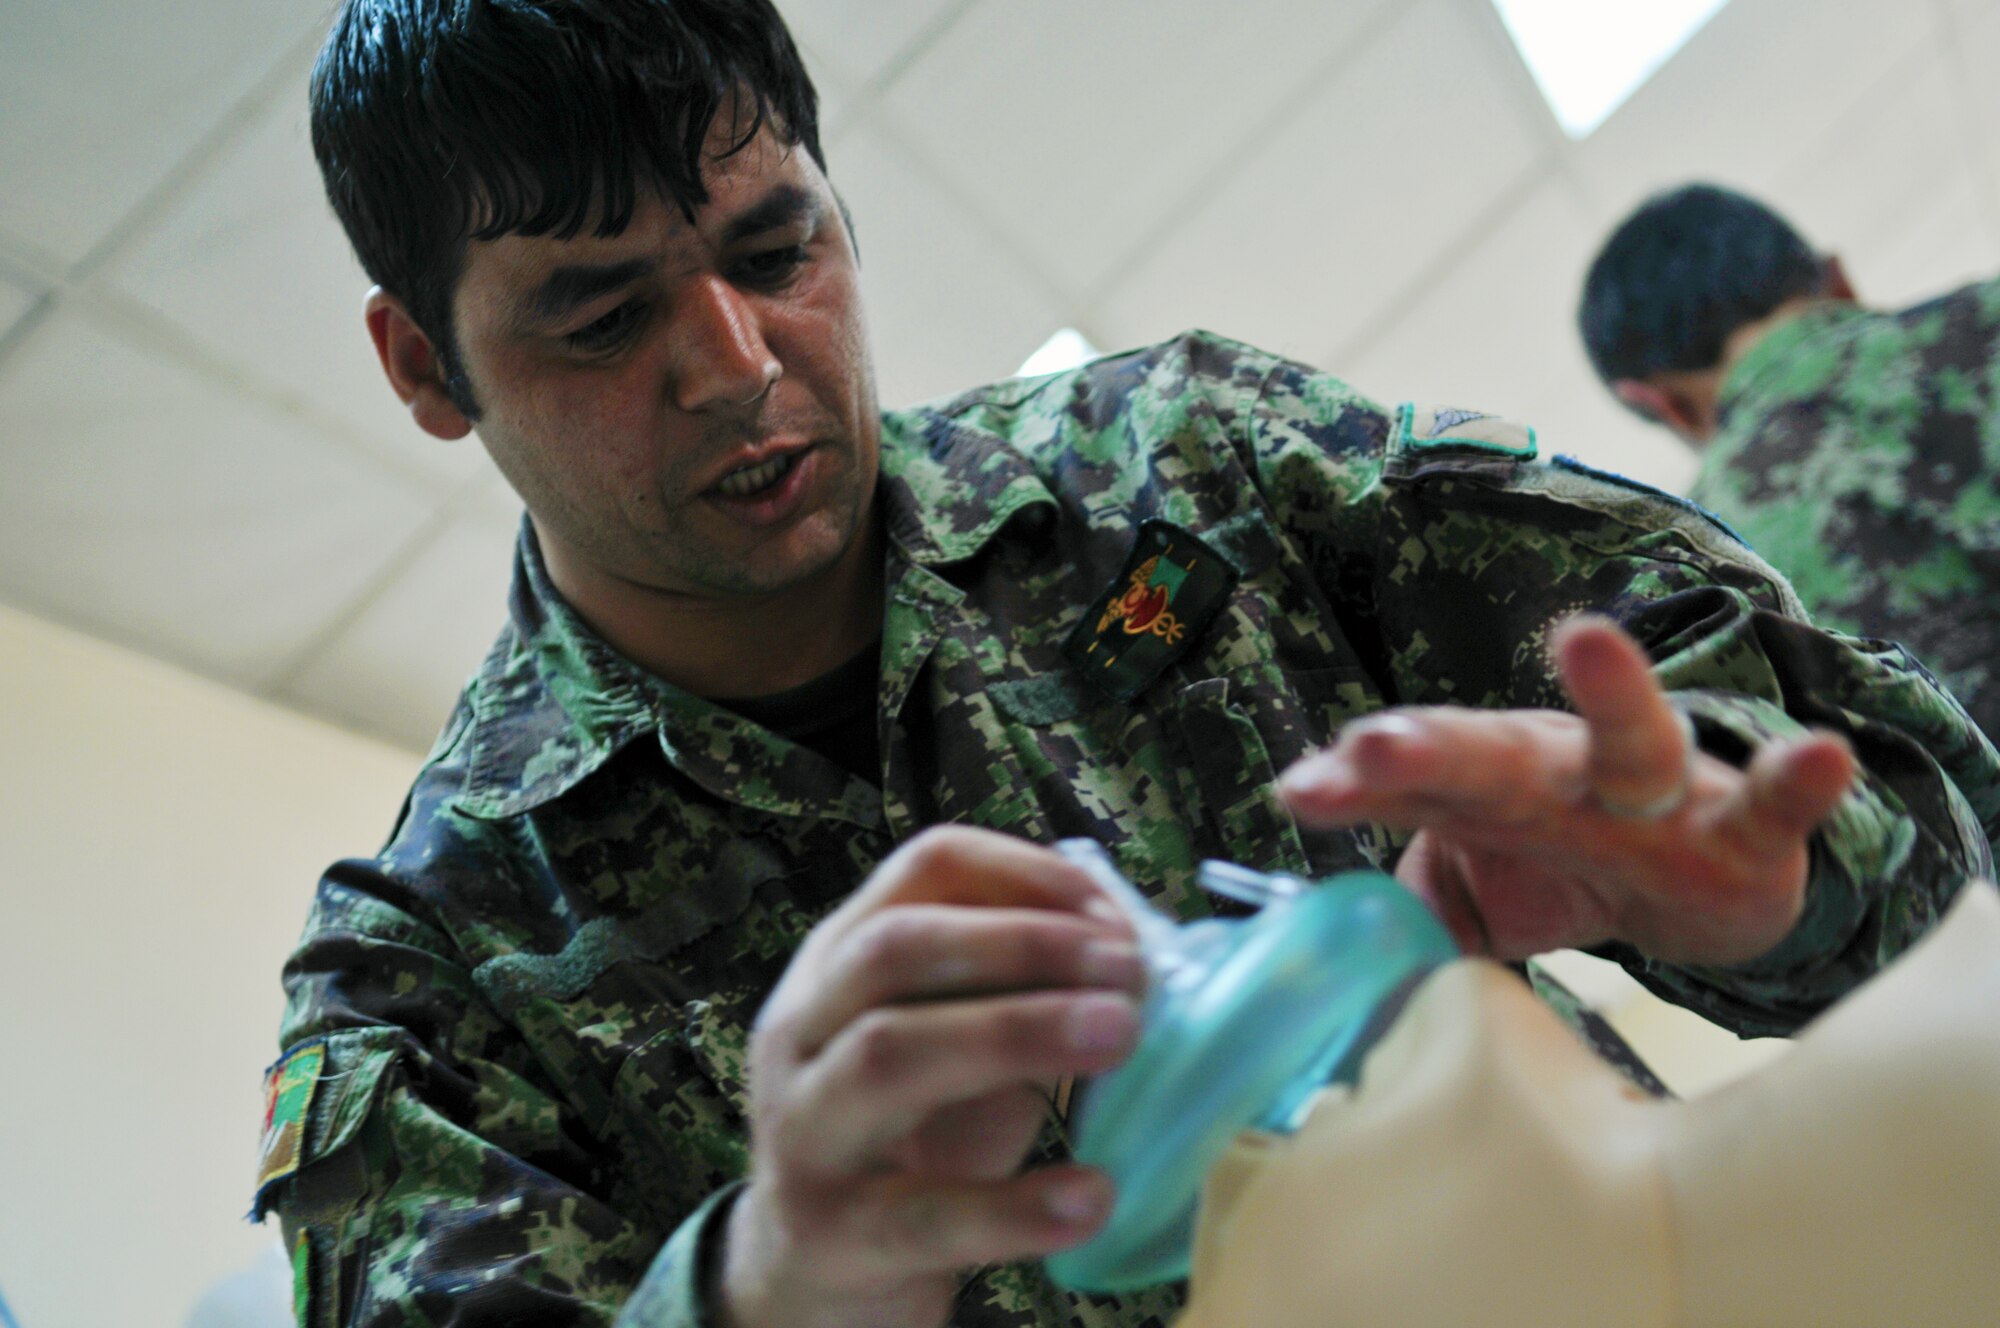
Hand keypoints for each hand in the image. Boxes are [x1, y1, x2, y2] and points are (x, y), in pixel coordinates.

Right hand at [718, 826, 1145, 1327]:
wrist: (812, 1276)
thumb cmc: (906, 1141)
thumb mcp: (954, 1049)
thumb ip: (1019, 998)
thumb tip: (1136, 960)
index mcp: (839, 963)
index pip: (922, 869)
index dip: (1026, 876)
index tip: (1113, 915)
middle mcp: (803, 1030)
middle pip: (895, 949)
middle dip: (1024, 944)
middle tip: (1130, 973)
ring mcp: (804, 1131)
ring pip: (889, 1053)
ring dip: (1018, 1032)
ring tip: (1120, 1036)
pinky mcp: (831, 1234)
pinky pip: (923, 1213)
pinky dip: (1016, 1204)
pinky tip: (1091, 1194)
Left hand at [1278, 616, 1854, 964]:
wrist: (1700, 891)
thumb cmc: (1564, 865)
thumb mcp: (1474, 896)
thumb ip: (1403, 912)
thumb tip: (1326, 962)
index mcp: (1486, 795)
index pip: (1409, 787)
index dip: (1354, 787)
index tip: (1300, 791)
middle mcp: (1563, 779)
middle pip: (1491, 756)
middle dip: (1431, 747)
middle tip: (1375, 742)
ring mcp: (1658, 800)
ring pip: (1633, 745)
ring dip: (1612, 694)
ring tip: (1585, 637)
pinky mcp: (1744, 836)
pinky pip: (1773, 808)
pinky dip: (1796, 784)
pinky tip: (1819, 755)